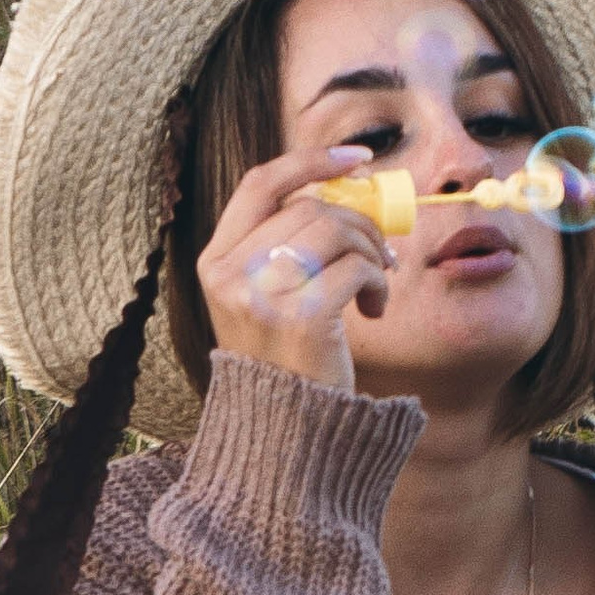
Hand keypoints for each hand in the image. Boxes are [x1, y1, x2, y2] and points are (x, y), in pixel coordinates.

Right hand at [198, 142, 395, 393]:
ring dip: (371, 254)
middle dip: (358, 225)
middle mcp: (231, 274)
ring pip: (337, 230)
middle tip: (378, 257)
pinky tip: (373, 311)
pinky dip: (377, 283)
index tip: (356, 159)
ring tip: (375, 287)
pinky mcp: (302, 317)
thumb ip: (283, 245)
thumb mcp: (262, 299)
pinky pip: (357, 268)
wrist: (285, 435)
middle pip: (311, 207)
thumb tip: (344, 190)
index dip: (310, 161)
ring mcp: (262, 295)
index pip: (260, 184)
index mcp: (215, 262)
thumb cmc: (285, 362)